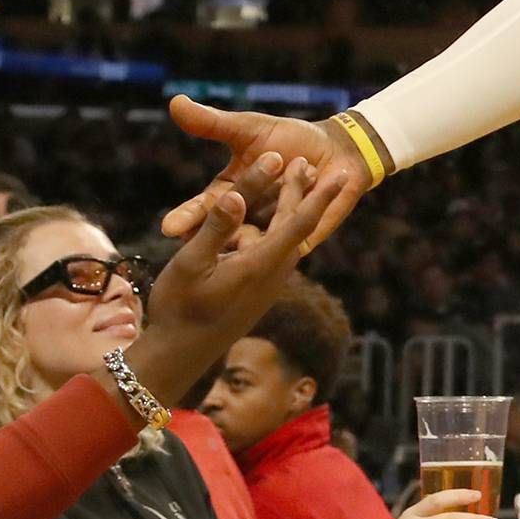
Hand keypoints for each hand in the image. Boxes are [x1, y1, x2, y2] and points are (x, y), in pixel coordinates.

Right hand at [122, 157, 344, 400]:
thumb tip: (235, 194)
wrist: (178, 358)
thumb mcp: (191, 265)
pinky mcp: (259, 292)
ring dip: (292, 208)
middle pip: (295, 225)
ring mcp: (268, 284)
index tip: (341, 172)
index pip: (299, 222)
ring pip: (286, 238)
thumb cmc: (179, 309)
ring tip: (297, 180)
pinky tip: (273, 220)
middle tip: (308, 161)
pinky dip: (279, 229)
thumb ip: (215, 229)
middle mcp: (272, 273)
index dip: (321, 196)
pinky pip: (276, 252)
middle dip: (305, 191)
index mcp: (260, 263)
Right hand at [159, 95, 369, 250]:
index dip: (187, 217)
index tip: (168, 227)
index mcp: (229, 193)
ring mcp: (273, 230)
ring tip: (235, 246)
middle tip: (193, 245)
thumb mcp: (249, 129)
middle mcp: (247, 217)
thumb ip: (213, 123)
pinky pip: (292, 239)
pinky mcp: (301, 238)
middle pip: (226, 230)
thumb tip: (175, 101)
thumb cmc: (291, 138)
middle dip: (211, 236)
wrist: (339, 151)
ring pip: (257, 240)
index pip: (203, 209)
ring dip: (248, 239)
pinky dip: (285, 238)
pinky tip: (277, 243)